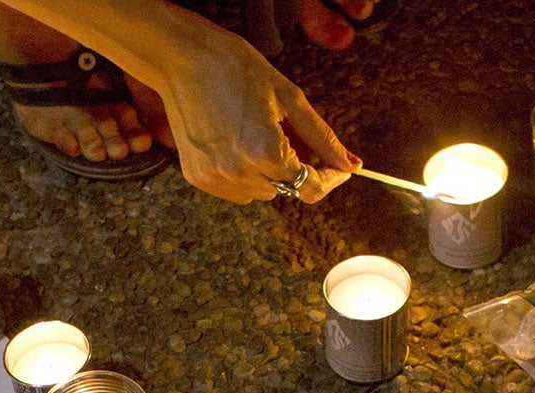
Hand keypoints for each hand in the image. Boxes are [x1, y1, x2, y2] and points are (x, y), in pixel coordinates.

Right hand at [141, 23, 356, 202]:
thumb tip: (351, 164)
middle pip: (286, 189)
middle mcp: (240, 174)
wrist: (184, 59)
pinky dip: (244, 173)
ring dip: (268, 172)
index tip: (338, 170)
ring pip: (262, 192)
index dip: (330, 179)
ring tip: (255, 133)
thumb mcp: (290, 99)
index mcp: (266, 153)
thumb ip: (322, 138)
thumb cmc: (237, 69)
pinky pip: (236, 189)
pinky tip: (234, 141)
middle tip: (285, 132)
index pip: (311, 188)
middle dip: (294, 166)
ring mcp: (216, 179)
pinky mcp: (199, 179)